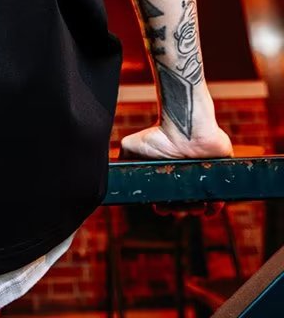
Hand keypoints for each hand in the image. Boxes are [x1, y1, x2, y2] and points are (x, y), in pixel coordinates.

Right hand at [118, 122, 233, 217]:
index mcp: (167, 171)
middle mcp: (185, 174)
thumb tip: (114, 173)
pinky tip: (208, 209)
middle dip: (179, 209)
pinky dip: (215, 206)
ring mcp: (202, 174)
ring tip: (191, 207)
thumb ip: (123, 158)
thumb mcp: (132, 146)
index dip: (163, 205)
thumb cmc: (158, 133)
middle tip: (175, 208)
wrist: (184, 125)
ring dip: (195, 209)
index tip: (159, 208)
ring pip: (201, 200)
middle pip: (183, 202)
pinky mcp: (219, 172)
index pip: (166, 196)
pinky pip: (220, 195)